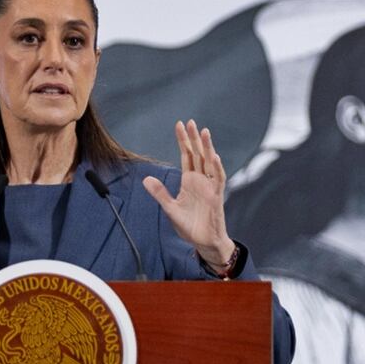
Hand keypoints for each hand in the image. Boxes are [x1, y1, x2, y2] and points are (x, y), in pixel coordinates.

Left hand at [143, 119, 235, 270]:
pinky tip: (214, 156)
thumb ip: (160, 193)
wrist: (202, 242)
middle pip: (198, 154)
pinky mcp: (217, 196)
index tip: (179, 125)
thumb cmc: (189, 225)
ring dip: (207, 147)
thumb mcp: (170, 208)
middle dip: (194, 138)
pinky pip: (218, 179)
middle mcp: (200, 180)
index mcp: (189, 181)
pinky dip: (217, 167)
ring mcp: (210, 186)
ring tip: (204, 132)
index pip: (186, 156)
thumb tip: (146, 179)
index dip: (183, 141)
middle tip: (190, 122)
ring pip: (209, 162)